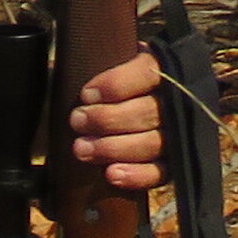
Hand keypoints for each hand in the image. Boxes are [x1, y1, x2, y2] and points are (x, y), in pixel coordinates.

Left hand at [66, 50, 165, 195]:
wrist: (140, 111)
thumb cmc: (118, 85)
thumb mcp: (112, 62)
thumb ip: (98, 63)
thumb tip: (57, 66)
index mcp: (164, 69)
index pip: (147, 74)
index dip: (116, 85)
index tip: (86, 95)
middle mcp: (179, 101)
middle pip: (148, 112)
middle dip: (107, 119)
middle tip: (77, 121)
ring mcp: (180, 135)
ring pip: (153, 143)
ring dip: (112, 148)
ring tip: (82, 149)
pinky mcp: (176, 164)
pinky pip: (161, 172)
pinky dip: (136, 175)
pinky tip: (111, 174)